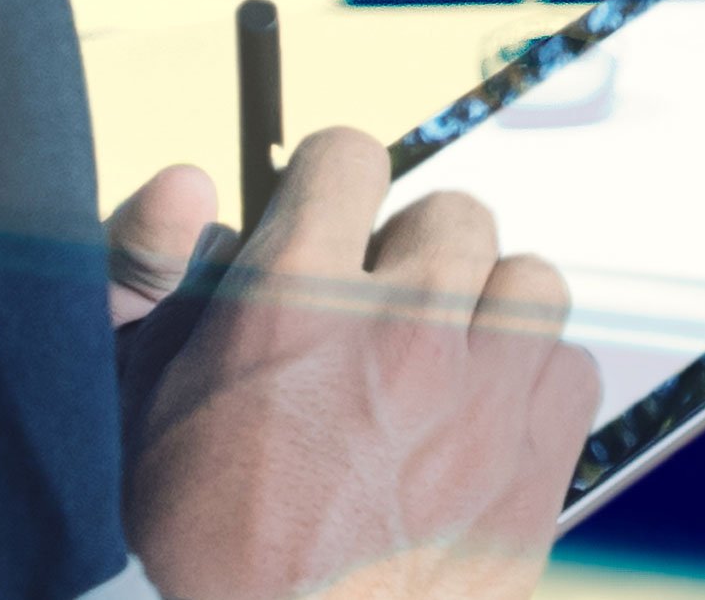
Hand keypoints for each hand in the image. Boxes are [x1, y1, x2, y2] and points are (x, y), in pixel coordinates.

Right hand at [121, 127, 597, 599]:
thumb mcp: (135, 402)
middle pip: (453, 213)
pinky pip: (569, 368)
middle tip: (378, 318)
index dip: (330, 190)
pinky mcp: (537, 463)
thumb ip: (152, 275)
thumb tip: (190, 183)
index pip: (350, 156)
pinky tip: (480, 426)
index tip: (326, 226)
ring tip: (440, 370)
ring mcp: (483, 397)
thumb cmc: (203, 548)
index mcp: (295, 304)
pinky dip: (531, 389)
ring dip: (487, 313)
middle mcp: (401, 332)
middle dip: (413, 254)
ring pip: (527, 281)